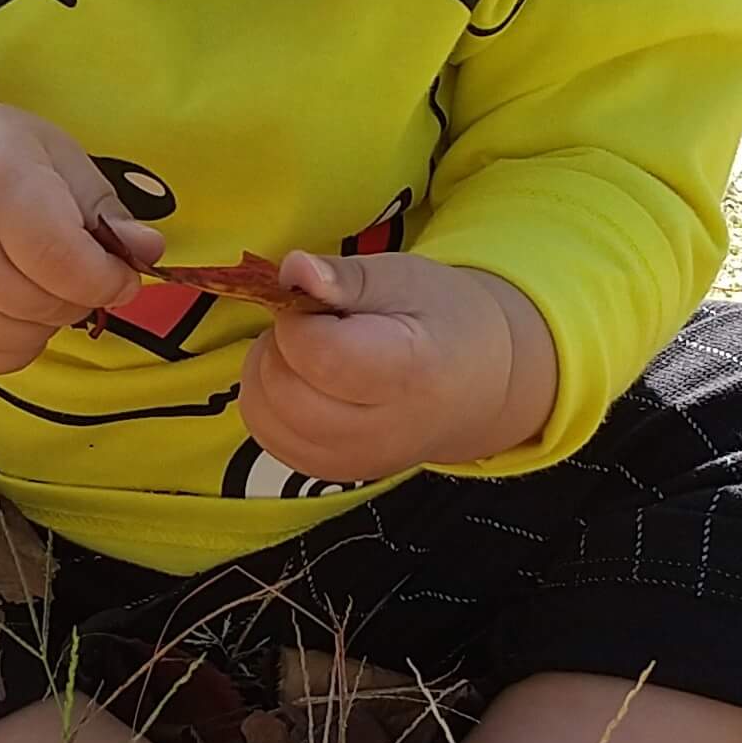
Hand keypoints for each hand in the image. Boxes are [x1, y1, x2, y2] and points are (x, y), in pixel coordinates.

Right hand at [0, 99, 163, 374]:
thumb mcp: (51, 156)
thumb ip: (103, 207)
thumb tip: (149, 252)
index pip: (63, 259)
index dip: (108, 276)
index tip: (122, 270)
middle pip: (50, 302)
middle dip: (83, 290)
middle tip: (73, 259)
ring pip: (29, 336)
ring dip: (53, 315)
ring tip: (35, 271)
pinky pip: (0, 359)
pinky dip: (22, 337)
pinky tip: (9, 297)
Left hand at [238, 252, 557, 483]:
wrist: (477, 386)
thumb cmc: (443, 322)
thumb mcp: (406, 279)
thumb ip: (346, 277)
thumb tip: (293, 269)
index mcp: (410, 373)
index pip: (318, 354)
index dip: (299, 318)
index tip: (318, 302)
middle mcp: (381, 432)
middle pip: (283, 388)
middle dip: (281, 343)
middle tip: (317, 324)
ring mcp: (354, 461)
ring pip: (264, 413)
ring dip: (269, 369)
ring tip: (313, 350)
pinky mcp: (329, 473)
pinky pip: (267, 434)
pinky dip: (268, 399)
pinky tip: (304, 380)